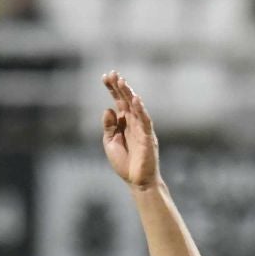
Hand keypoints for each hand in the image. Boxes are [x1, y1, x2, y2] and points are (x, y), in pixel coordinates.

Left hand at [100, 72, 158, 188]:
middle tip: (113, 73)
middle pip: (126, 100)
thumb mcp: (110, 142)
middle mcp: (134, 122)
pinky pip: (145, 121)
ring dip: (129, 94)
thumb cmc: (125, 163)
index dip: (112, 89)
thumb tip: (108, 109)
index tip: (105, 76)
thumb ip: (109, 126)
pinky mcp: (148, 137)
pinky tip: (136, 99)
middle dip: (120, 87)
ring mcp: (142, 129)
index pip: (118, 101)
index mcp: (124, 122)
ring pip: (136, 107)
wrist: (137, 182)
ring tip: (122, 82)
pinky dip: (141, 110)